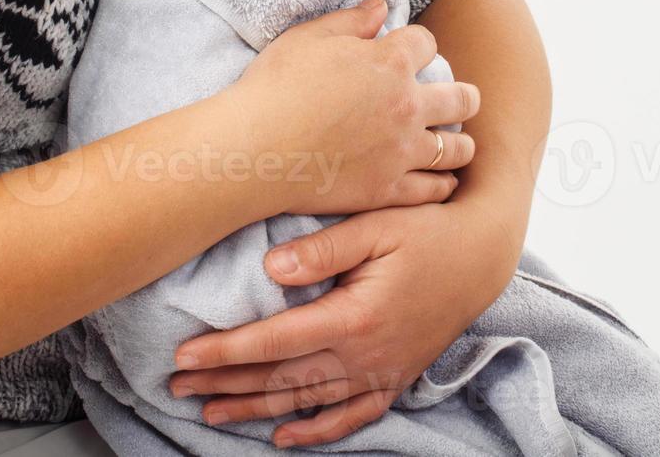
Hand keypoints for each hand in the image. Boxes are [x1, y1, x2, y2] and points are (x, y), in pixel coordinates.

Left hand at [167, 200, 511, 448]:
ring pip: (307, 401)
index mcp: (356, 316)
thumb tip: (271, 270)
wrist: (482, 253)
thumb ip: (323, 249)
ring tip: (210, 412)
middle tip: (177, 385)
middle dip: (225, 384)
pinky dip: (316, 431)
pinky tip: (285, 437)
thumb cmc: (428, 229)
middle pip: (281, 378)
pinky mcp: (396, 377)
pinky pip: (351, 416)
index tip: (183, 354)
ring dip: (255, 410)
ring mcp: (383, 372)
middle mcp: (366, 355)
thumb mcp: (378, 225)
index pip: (275, 342)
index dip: (225, 351)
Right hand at [227, 0, 478, 215]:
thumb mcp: (308, 38)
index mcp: (390, 62)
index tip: (411, 52)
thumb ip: (350, 21)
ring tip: (456, 142)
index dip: (419, 44)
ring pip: (457, 147)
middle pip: (462, 97)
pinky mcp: (388, 189)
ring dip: (460, 141)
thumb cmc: (275, 87)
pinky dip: (443, 184)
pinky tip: (443, 181)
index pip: (427, 43)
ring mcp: (401, 150)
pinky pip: (433, 189)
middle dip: (464, 95)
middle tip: (461, 98)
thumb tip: (380, 9)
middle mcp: (407, 105)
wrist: (253, 149)